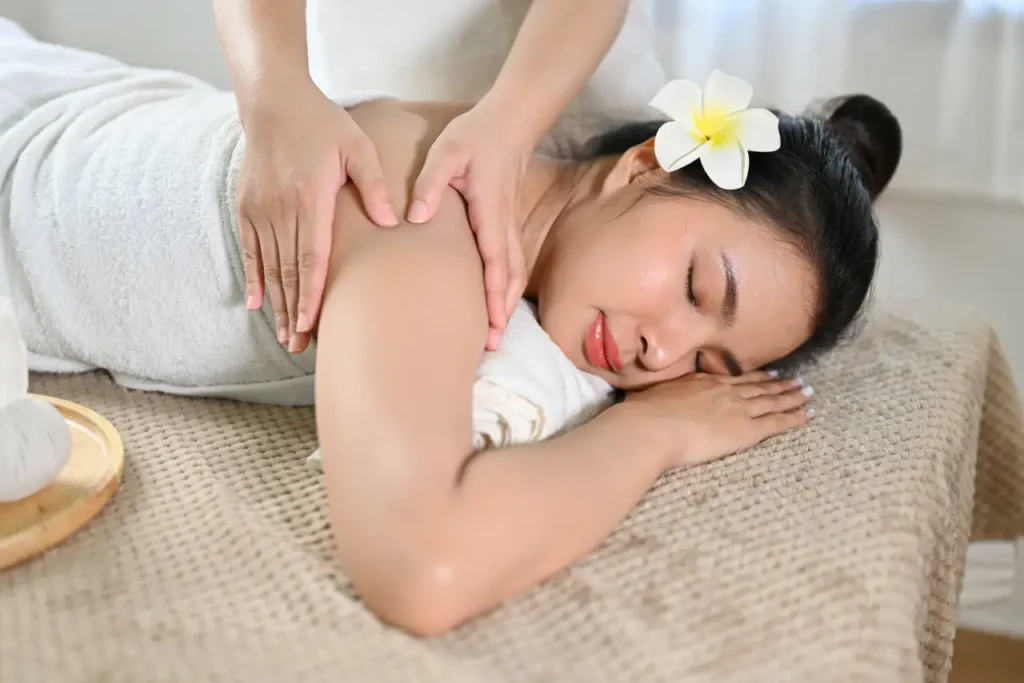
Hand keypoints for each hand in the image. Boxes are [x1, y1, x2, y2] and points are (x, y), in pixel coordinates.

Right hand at [237, 86, 397, 353]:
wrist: (274, 102)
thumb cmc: (324, 124)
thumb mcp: (358, 146)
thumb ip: (375, 183)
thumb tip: (393, 222)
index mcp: (312, 198)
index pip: (312, 256)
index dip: (312, 294)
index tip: (313, 324)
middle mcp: (281, 208)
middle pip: (289, 271)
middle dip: (295, 312)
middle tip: (300, 346)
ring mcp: (260, 209)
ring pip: (269, 267)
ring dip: (277, 304)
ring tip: (286, 336)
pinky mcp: (246, 207)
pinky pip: (249, 250)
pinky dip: (254, 278)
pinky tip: (256, 304)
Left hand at [408, 103, 529, 350]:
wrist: (510, 122)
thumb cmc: (476, 136)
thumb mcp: (447, 151)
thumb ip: (431, 182)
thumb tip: (415, 216)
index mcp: (490, 210)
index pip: (495, 259)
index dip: (495, 293)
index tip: (493, 321)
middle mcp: (504, 224)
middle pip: (509, 275)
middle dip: (503, 310)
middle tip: (492, 343)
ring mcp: (508, 225)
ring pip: (513, 271)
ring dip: (506, 303)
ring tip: (495, 333)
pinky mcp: (505, 224)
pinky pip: (510, 262)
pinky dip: (506, 287)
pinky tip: (497, 303)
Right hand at [624, 371, 814, 469]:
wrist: (651, 428)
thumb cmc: (642, 416)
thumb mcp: (648, 398)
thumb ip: (656, 399)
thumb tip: (642, 402)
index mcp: (701, 382)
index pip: (733, 380)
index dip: (752, 378)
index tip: (766, 376)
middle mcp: (723, 391)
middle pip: (758, 387)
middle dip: (778, 384)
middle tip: (796, 381)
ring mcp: (737, 408)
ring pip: (773, 400)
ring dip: (792, 396)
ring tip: (808, 392)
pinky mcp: (746, 428)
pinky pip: (778, 421)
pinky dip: (795, 417)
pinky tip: (809, 414)